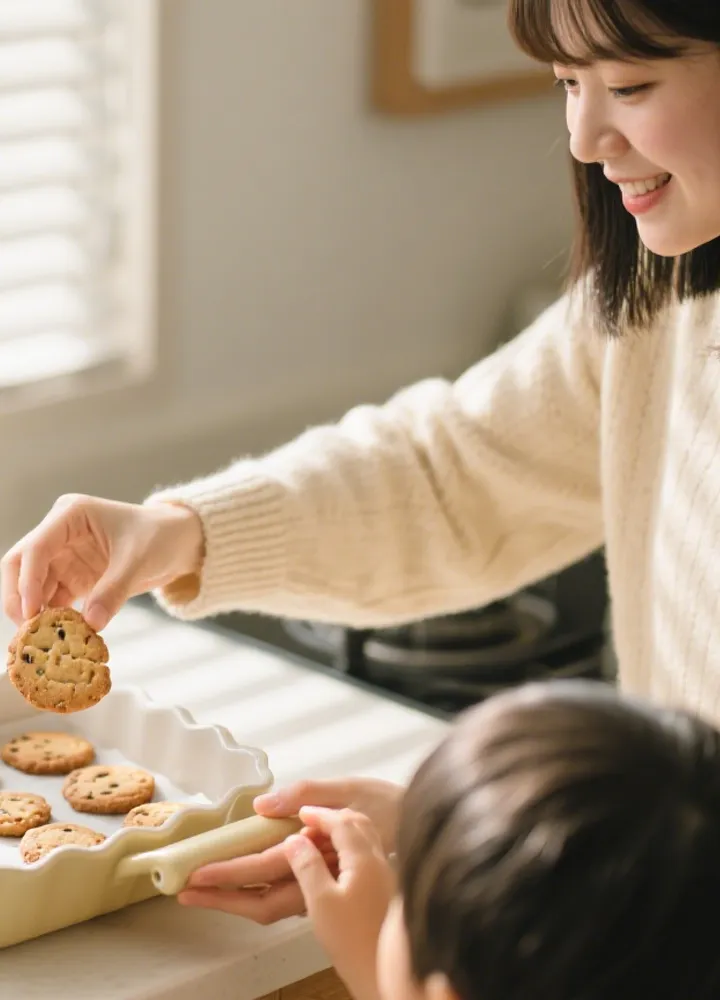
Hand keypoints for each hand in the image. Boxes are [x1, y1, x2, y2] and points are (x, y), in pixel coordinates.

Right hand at [1, 494, 203, 630]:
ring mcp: (64, 557)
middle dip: (19, 597)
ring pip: (33, 587)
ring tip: (41, 642)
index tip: (31, 611)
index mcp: (71, 515)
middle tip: (27, 630)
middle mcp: (60, 534)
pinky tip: (59, 638)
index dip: (27, 580)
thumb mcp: (139, 560)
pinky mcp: (74, 578)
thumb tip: (90, 624)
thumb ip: (113, 590)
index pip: (36, 547)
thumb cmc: (159, 536)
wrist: (179, 541)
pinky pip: (54, 601)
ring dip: (36, 614)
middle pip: (21, 566)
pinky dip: (54, 619)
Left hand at [178, 777, 402, 923]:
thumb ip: (306, 794)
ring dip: (235, 898)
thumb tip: (263, 804)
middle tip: (185, 891)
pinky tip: (236, 884)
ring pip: (272, 903)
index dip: (231, 872)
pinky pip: (283, 895)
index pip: (269, 866)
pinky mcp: (323, 883)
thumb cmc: (387, 804)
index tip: (198, 874)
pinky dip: (254, 892)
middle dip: (222, 897)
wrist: (420, 824)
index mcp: (323, 852)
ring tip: (200, 890)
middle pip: (264, 900)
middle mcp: (321, 877)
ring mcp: (323, 885)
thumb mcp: (349, 788)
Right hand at [285, 807, 394, 999]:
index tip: (300, 813)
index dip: (319, 814)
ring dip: (344, 832)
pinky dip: (351, 848)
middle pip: (358, 825)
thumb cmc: (353, 940)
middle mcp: (380, 861)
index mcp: (364, 858)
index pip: (342, 821)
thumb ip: (307, 866)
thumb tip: (293, 840)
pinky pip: (368, 855)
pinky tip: (338, 865)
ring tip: (320, 842)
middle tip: (309, 824)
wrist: (384, 974)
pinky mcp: (387, 890)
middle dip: (333, 818)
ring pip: (365, 840)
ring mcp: (386, 875)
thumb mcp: (321, 903)